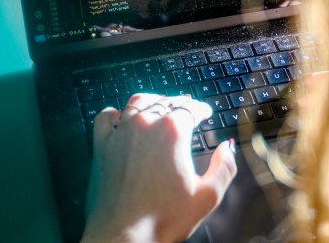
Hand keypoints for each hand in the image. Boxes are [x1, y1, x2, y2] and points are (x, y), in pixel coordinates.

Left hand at [82, 94, 237, 241]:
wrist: (122, 238)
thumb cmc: (161, 220)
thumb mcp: (208, 196)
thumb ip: (224, 167)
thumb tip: (227, 148)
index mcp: (173, 131)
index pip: (191, 108)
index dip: (201, 109)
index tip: (205, 112)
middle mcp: (145, 125)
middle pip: (165, 102)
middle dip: (179, 103)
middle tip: (187, 108)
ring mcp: (120, 134)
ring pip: (137, 102)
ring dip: (152, 100)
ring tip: (160, 104)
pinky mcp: (101, 147)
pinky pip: (105, 117)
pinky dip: (116, 113)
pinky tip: (121, 117)